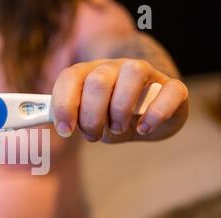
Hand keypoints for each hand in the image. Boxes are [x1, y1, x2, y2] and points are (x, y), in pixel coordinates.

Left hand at [51, 58, 188, 141]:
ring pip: (133, 74)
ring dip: (120, 110)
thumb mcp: (87, 120)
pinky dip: (155, 114)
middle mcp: (114, 67)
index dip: (64, 105)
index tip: (65, 131)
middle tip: (94, 134)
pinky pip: (169, 90)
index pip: (70, 77)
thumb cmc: (109, 117)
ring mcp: (145, 72)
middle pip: (98, 81)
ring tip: (118, 128)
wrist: (145, 115)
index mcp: (88, 73)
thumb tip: (61, 127)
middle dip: (92, 116)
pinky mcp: (172, 86)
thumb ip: (73, 119)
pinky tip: (144, 129)